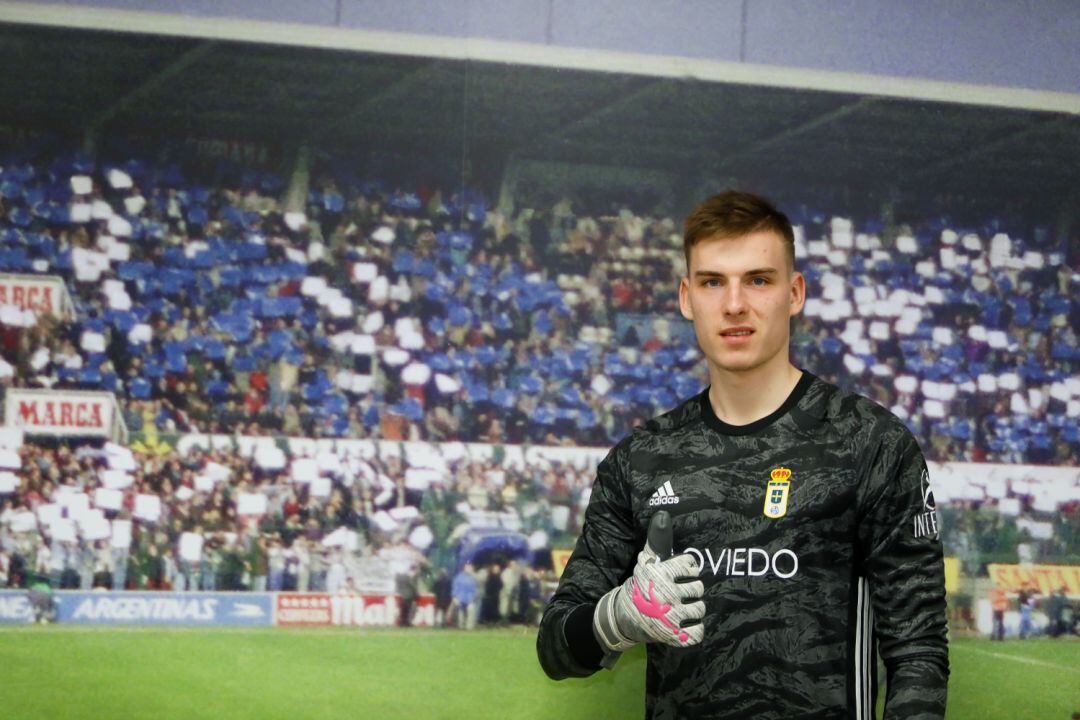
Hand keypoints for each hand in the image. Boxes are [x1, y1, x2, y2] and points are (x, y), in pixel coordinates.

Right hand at [593, 519, 704, 651]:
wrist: (624, 616)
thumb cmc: (643, 584)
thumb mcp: (648, 561)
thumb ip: (658, 539)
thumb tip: (663, 513)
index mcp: (660, 573)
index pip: (691, 565)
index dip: (688, 569)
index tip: (681, 573)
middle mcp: (665, 594)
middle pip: (698, 588)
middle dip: (692, 590)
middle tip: (680, 593)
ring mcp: (669, 616)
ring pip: (700, 609)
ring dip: (695, 609)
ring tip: (683, 608)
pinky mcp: (671, 635)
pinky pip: (697, 632)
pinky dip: (695, 630)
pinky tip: (686, 625)